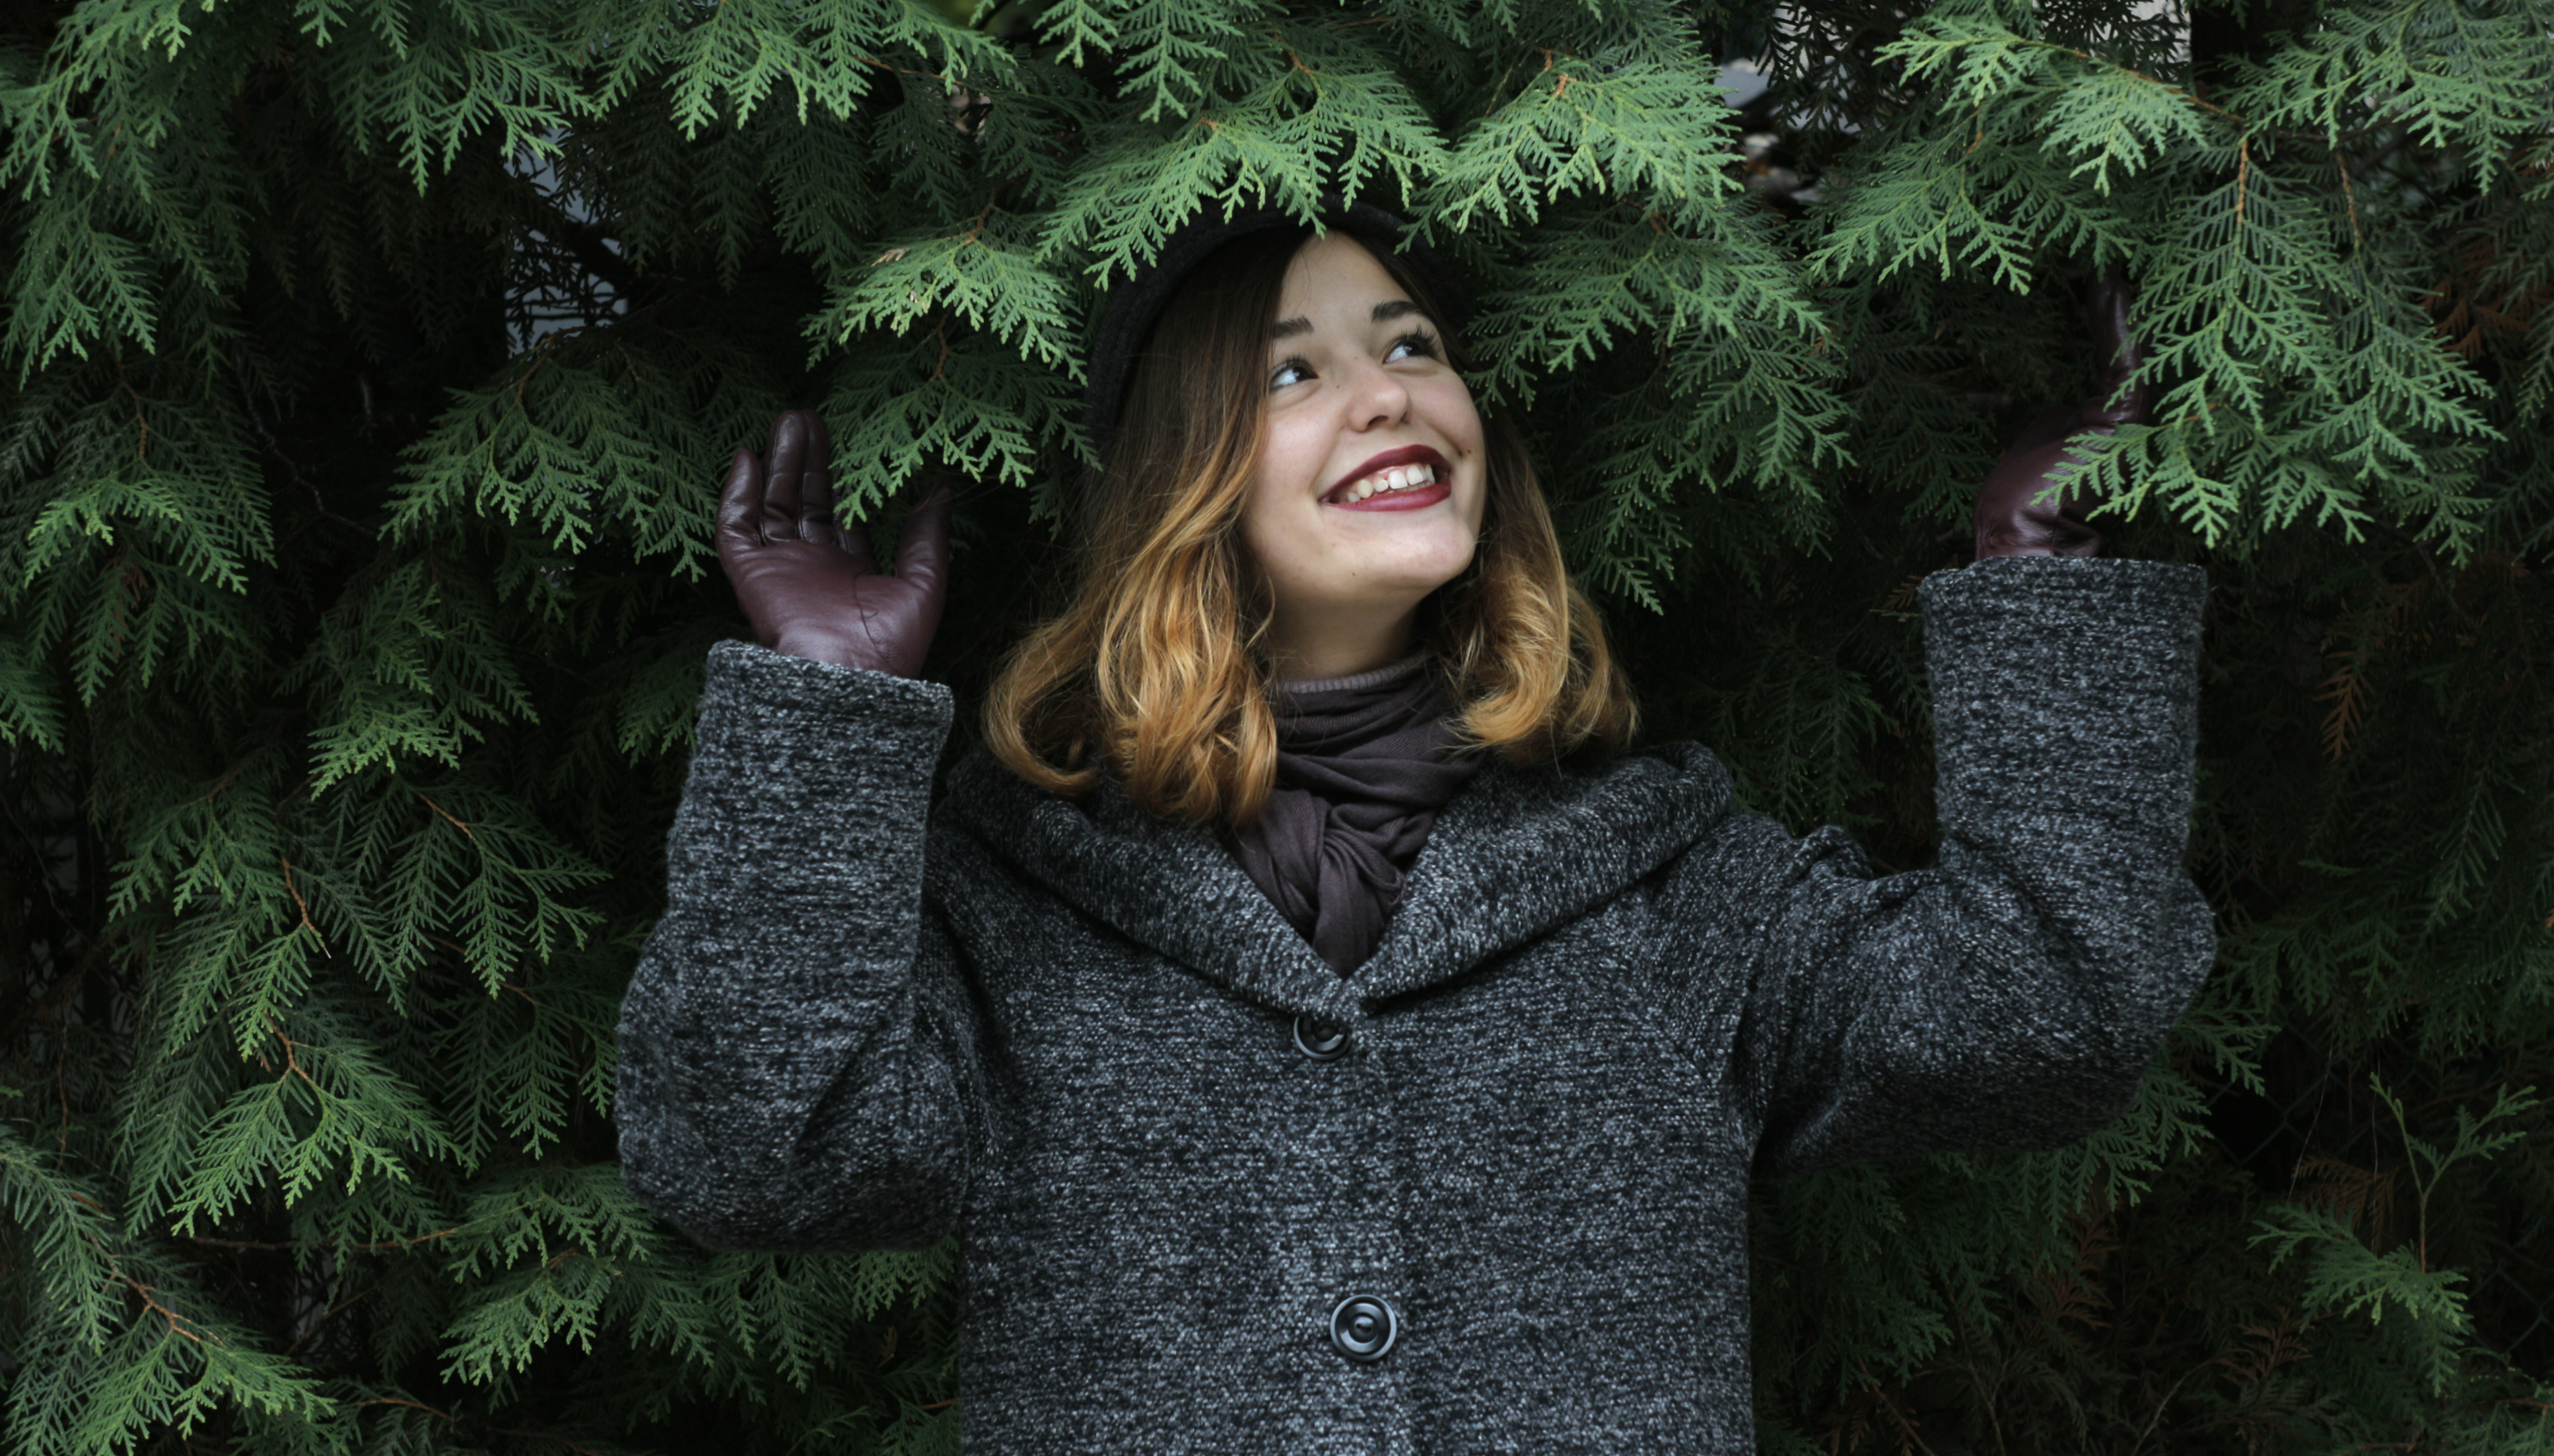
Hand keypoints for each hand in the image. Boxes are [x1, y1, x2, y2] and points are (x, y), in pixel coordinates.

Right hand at [716, 410, 954, 677]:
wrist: (848, 682)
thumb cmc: (891, 646)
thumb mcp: (924, 582)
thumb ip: (928, 534)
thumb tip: (944, 486)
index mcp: (852, 571)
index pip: (841, 512)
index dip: (842, 476)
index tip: (845, 437)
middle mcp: (812, 567)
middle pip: (803, 500)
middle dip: (806, 460)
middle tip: (807, 416)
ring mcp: (779, 569)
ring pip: (771, 505)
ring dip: (777, 464)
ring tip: (786, 421)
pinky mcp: (750, 575)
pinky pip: (735, 528)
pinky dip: (737, 493)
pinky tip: (746, 458)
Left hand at [1973, 267, 2148, 559]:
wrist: (2020, 543)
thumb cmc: (2018, 503)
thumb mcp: (2035, 443)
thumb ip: (2057, 420)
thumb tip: (2061, 404)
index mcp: (2102, 423)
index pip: (2112, 358)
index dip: (2109, 317)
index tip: (2105, 270)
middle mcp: (2124, 420)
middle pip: (2131, 349)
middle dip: (2123, 300)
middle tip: (2116, 246)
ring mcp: (2129, 421)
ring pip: (2132, 349)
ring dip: (2122, 301)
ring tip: (2115, 252)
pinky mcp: (2121, 425)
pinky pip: (2122, 363)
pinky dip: (2116, 322)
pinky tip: (2112, 279)